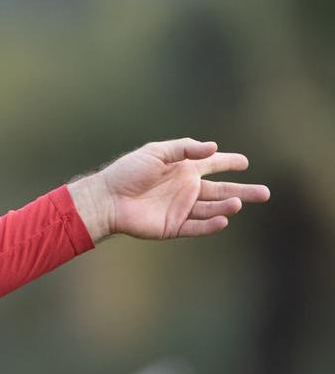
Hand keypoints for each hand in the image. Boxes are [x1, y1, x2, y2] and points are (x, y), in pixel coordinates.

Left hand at [67, 138, 270, 242]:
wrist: (107, 197)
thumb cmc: (128, 171)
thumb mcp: (156, 153)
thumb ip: (185, 149)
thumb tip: (214, 147)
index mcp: (183, 169)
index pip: (212, 164)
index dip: (228, 162)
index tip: (245, 161)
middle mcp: (186, 188)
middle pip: (221, 190)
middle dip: (243, 191)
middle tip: (265, 193)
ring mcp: (181, 208)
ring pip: (212, 209)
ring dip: (226, 206)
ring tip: (238, 202)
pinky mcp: (174, 226)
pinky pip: (197, 226)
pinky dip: (211, 224)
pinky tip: (224, 220)